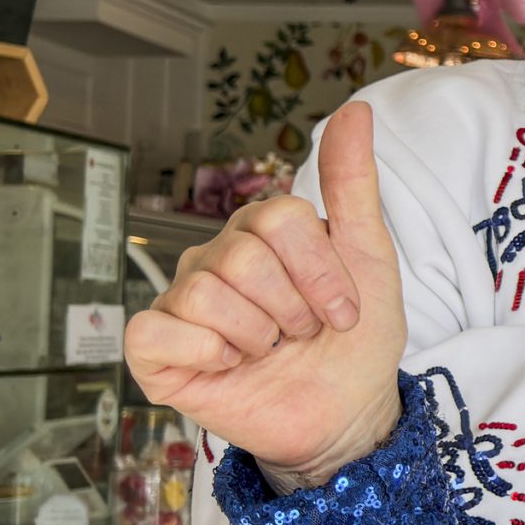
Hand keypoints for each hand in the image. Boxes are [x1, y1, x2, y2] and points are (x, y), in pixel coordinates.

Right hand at [124, 103, 406, 482]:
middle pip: (244, 257)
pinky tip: (229, 366)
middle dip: (293, 308)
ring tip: (272, 351)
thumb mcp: (369, 256)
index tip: (343, 311)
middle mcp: (213, 260)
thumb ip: (353, 183)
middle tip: (303, 334)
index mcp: (259, 232)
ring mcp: (181, 303)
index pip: (281, 218)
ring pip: (207, 294)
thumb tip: (356, 110)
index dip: (322, 272)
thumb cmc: (354, 339)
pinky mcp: (155, 352)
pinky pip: (158, 331)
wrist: (345, 414)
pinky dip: (206, 354)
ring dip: (258, 336)